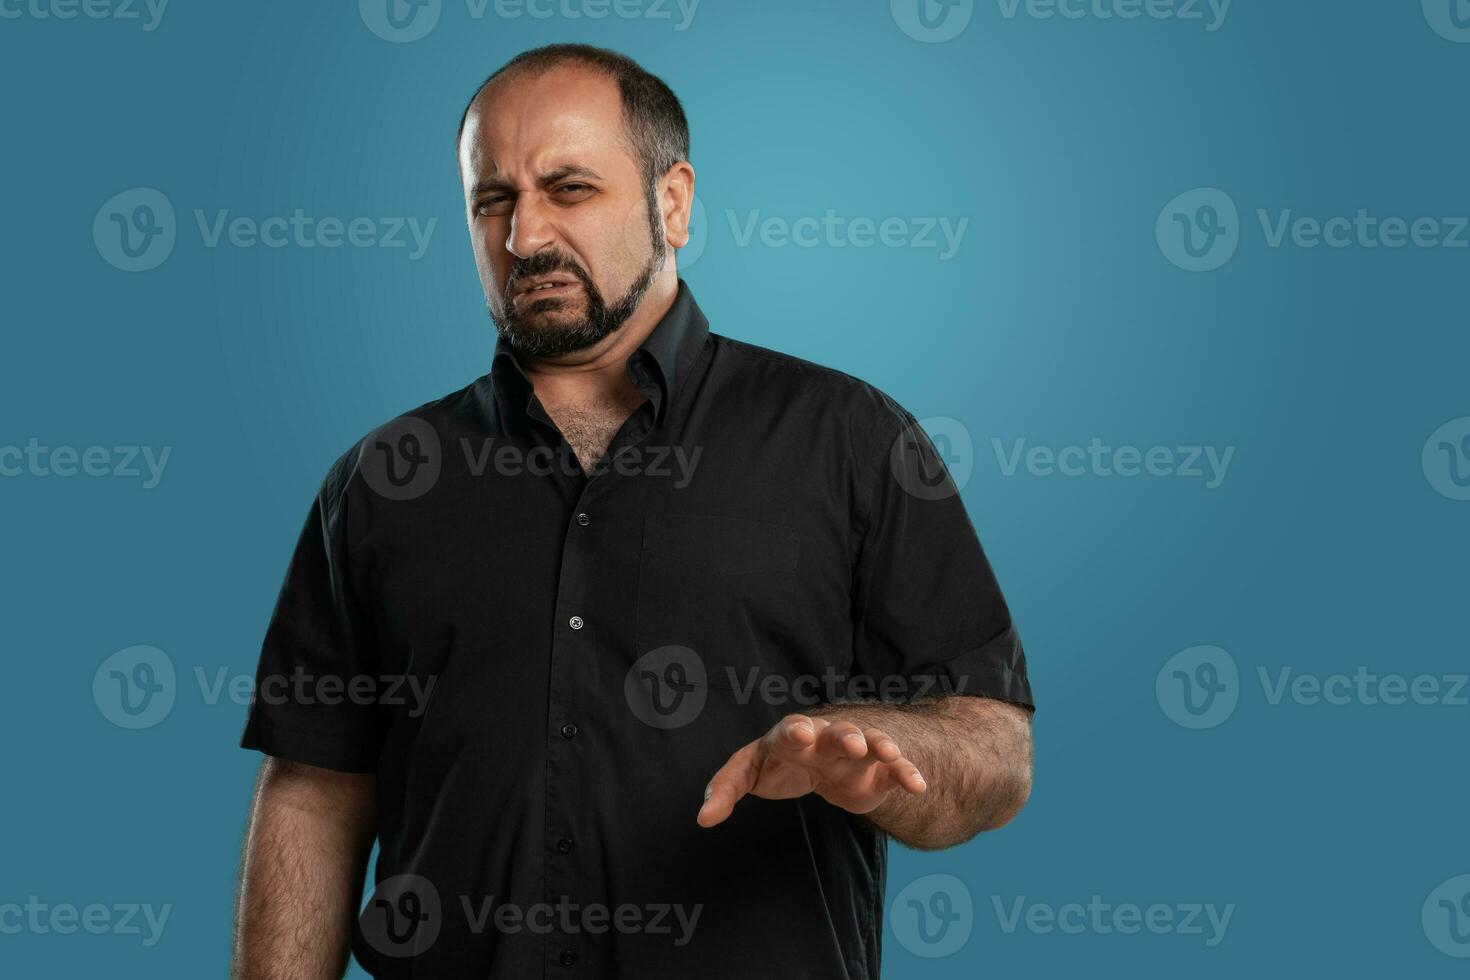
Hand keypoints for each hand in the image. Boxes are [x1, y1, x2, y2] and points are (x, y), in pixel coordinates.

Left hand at [696, 713, 926, 826]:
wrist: (820, 764)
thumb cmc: (779, 763)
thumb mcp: (748, 773)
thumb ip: (724, 790)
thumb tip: (702, 819)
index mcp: (791, 735)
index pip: (791, 730)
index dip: (795, 731)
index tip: (800, 734)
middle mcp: (826, 737)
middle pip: (836, 731)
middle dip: (844, 735)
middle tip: (853, 742)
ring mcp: (854, 751)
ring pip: (870, 742)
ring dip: (878, 745)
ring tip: (887, 753)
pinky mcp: (876, 770)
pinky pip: (893, 768)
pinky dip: (906, 773)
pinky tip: (917, 786)